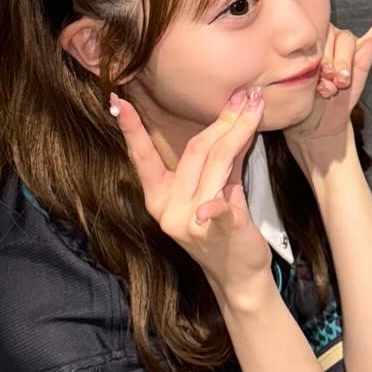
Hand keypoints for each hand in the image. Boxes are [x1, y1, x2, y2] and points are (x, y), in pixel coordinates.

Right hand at [109, 83, 273, 298]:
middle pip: (195, 150)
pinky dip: (218, 207)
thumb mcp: (214, 189)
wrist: (239, 277)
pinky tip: (213, 207)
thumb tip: (234, 112)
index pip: (143, 157)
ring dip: (238, 131)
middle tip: (245, 94)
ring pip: (215, 163)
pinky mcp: (217, 234)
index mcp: (159, 197)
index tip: (116, 101)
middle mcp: (169, 209)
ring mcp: (191, 223)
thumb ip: (217, 158)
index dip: (131, 129)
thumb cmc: (223, 229)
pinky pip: (218, 212)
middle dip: (222, 119)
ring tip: (255, 106)